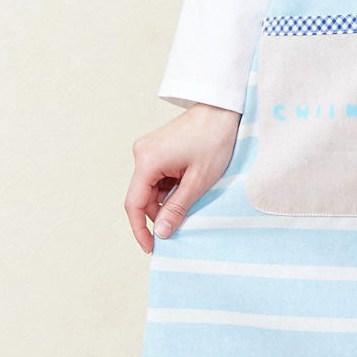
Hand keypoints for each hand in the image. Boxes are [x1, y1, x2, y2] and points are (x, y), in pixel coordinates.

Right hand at [125, 103, 241, 252]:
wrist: (222, 109)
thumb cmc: (214, 139)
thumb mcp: (199, 180)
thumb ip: (178, 208)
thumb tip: (161, 233)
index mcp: (147, 161)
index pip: (134, 205)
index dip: (140, 230)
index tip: (151, 247)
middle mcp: (141, 154)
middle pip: (142, 197)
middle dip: (160, 212)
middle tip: (182, 221)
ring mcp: (147, 150)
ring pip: (151, 188)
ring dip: (168, 198)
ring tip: (193, 194)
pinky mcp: (156, 148)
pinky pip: (157, 176)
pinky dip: (170, 186)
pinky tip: (189, 183)